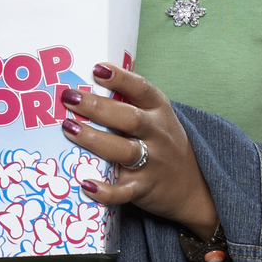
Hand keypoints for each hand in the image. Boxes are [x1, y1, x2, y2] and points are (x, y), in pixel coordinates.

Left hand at [61, 63, 218, 236]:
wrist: (192, 185)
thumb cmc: (161, 143)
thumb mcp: (156, 117)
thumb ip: (128, 103)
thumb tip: (83, 85)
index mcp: (159, 111)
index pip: (142, 89)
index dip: (120, 78)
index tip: (97, 69)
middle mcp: (157, 134)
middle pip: (129, 118)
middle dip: (97, 107)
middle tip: (69, 98)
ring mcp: (152, 163)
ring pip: (123, 150)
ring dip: (94, 139)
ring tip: (68, 128)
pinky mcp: (143, 189)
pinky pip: (124, 192)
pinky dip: (105, 190)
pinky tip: (85, 184)